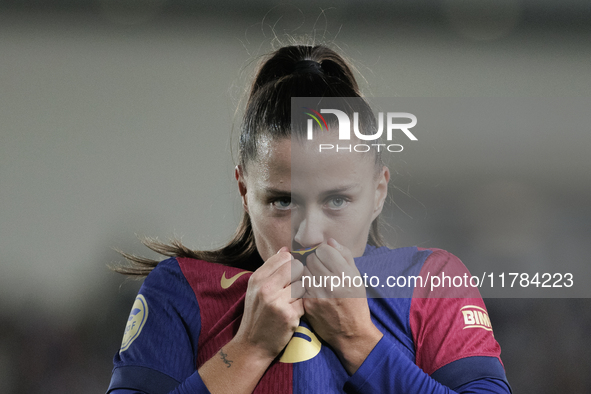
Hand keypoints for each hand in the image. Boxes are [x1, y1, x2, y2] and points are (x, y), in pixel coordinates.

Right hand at [233, 247, 305, 360]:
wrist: (252, 345)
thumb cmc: (257, 314)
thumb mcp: (256, 289)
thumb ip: (271, 269)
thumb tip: (286, 249)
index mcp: (257, 278)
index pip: (285, 257)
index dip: (293, 263)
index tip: (293, 272)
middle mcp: (265, 287)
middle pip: (296, 267)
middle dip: (299, 277)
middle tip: (294, 288)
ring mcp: (277, 301)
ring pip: (303, 284)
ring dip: (301, 293)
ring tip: (291, 302)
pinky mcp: (288, 315)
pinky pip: (304, 302)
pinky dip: (301, 307)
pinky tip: (292, 313)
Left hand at [302, 239, 382, 373]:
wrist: (350, 333)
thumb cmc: (355, 303)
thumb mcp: (357, 278)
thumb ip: (344, 256)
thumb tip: (330, 241)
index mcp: (345, 275)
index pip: (324, 250)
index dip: (324, 251)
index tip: (325, 256)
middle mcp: (331, 283)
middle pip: (311, 259)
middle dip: (314, 260)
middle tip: (319, 266)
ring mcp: (317, 294)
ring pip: (303, 270)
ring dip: (307, 271)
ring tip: (314, 277)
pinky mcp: (308, 304)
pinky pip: (300, 285)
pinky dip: (303, 284)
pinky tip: (311, 288)